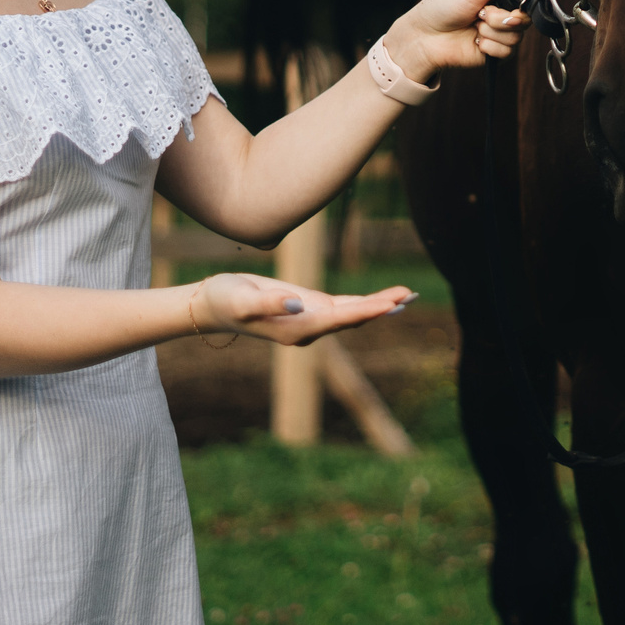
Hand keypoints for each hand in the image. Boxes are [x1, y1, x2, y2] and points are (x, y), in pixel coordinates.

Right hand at [188, 272, 417, 347]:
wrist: (213, 304)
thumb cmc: (225, 299)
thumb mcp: (242, 299)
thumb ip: (269, 303)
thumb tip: (298, 305)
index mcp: (296, 329)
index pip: (339, 318)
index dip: (366, 310)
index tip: (391, 304)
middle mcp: (309, 329)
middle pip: (353, 318)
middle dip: (383, 308)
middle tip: (412, 295)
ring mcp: (312, 320)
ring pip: (354, 313)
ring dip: (381, 305)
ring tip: (409, 295)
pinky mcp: (311, 309)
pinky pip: (346, 307)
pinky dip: (367, 302)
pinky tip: (386, 300)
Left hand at [385, 0, 538, 78]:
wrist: (424, 35)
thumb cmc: (444, 8)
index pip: (527, 1)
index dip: (517, 5)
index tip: (495, 3)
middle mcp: (503, 16)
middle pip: (523, 21)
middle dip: (498, 18)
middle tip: (479, 15)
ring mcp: (499, 36)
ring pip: (515, 38)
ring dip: (491, 32)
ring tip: (473, 27)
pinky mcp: (494, 55)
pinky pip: (507, 53)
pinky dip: (489, 47)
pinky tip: (474, 41)